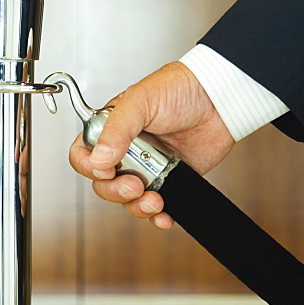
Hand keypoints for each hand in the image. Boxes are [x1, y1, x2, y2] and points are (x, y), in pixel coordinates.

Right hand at [69, 61, 234, 227]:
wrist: (219, 100)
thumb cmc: (180, 88)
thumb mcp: (141, 100)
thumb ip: (117, 128)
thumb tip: (100, 158)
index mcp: (111, 129)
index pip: (84, 154)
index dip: (88, 166)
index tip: (105, 169)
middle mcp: (126, 150)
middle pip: (104, 184)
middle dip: (116, 191)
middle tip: (135, 185)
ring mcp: (147, 168)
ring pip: (128, 199)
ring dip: (137, 206)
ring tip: (155, 199)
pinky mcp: (169, 180)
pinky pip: (156, 207)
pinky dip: (157, 216)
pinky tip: (164, 214)